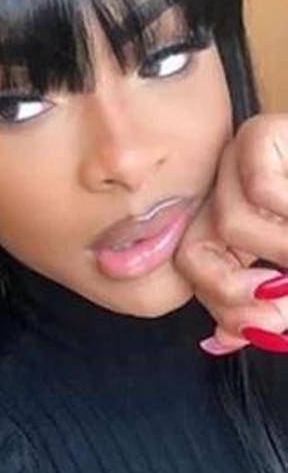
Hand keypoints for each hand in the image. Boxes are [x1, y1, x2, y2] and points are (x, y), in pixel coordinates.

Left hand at [173, 114, 287, 354]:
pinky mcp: (261, 133)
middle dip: (235, 289)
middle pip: (193, 249)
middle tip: (280, 297)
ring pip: (230, 225)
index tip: (263, 329)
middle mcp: (220, 192)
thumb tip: (222, 339)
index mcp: (227, 225)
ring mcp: (234, 159)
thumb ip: (269, 305)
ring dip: (283, 253)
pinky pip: (260, 189)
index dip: (220, 303)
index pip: (193, 268)